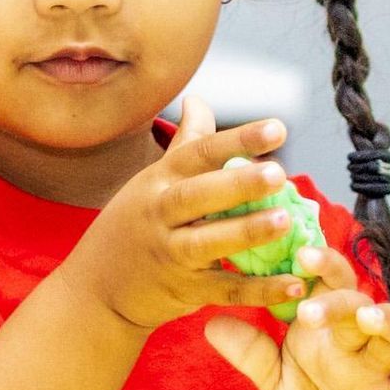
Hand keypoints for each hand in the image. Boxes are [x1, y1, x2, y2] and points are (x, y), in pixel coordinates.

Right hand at [55, 95, 309, 333]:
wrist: (95, 290)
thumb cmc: (133, 225)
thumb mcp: (151, 181)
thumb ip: (184, 143)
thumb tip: (198, 98)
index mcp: (159, 181)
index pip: (198, 153)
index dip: (237, 139)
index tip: (278, 128)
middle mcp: (161, 213)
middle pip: (198, 195)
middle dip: (238, 184)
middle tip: (279, 173)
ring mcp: (170, 254)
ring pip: (208, 242)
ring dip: (246, 232)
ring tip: (285, 220)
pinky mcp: (183, 291)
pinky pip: (224, 290)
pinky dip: (260, 291)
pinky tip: (294, 285)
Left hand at [203, 244, 389, 389]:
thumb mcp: (276, 380)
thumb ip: (251, 352)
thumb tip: (210, 323)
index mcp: (327, 325)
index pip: (326, 281)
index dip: (318, 263)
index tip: (299, 252)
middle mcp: (356, 337)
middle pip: (356, 301)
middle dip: (336, 300)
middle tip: (308, 310)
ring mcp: (381, 365)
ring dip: (384, 319)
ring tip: (368, 317)